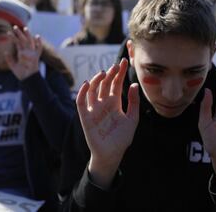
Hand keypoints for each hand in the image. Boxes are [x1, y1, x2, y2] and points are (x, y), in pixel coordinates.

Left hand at [6, 26, 41, 80]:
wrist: (27, 79)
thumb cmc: (21, 73)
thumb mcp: (13, 65)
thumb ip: (9, 58)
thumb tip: (5, 51)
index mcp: (21, 53)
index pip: (17, 43)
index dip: (13, 38)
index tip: (8, 32)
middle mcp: (26, 51)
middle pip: (23, 40)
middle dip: (19, 33)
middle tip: (15, 27)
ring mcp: (31, 53)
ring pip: (29, 42)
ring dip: (28, 35)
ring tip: (25, 28)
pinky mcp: (36, 57)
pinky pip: (38, 49)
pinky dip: (39, 43)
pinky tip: (37, 37)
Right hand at [76, 59, 139, 188]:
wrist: (112, 154)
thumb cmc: (122, 138)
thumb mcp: (132, 119)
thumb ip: (133, 102)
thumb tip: (134, 84)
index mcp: (115, 103)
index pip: (116, 83)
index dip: (120, 72)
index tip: (124, 62)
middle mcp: (104, 103)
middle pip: (105, 84)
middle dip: (110, 74)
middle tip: (116, 66)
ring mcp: (94, 109)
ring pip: (92, 89)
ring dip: (97, 80)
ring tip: (104, 73)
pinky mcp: (85, 116)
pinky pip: (81, 102)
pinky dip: (82, 92)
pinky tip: (87, 84)